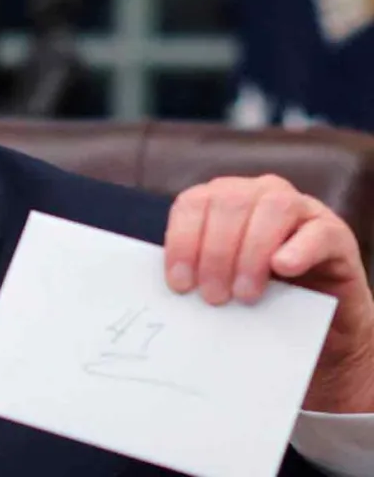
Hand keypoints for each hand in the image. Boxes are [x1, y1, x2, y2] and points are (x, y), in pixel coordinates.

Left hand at [165, 174, 373, 412]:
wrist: (316, 313)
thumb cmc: (259, 290)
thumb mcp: (222, 277)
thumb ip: (199, 271)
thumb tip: (174, 289)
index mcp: (221, 198)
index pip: (192, 204)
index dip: (181, 241)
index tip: (180, 283)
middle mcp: (257, 192)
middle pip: (228, 203)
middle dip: (215, 253)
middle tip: (213, 297)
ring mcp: (299, 207)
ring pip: (272, 209)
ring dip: (251, 253)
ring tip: (244, 295)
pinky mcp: (333, 231)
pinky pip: (316, 231)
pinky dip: (297, 249)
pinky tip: (283, 268)